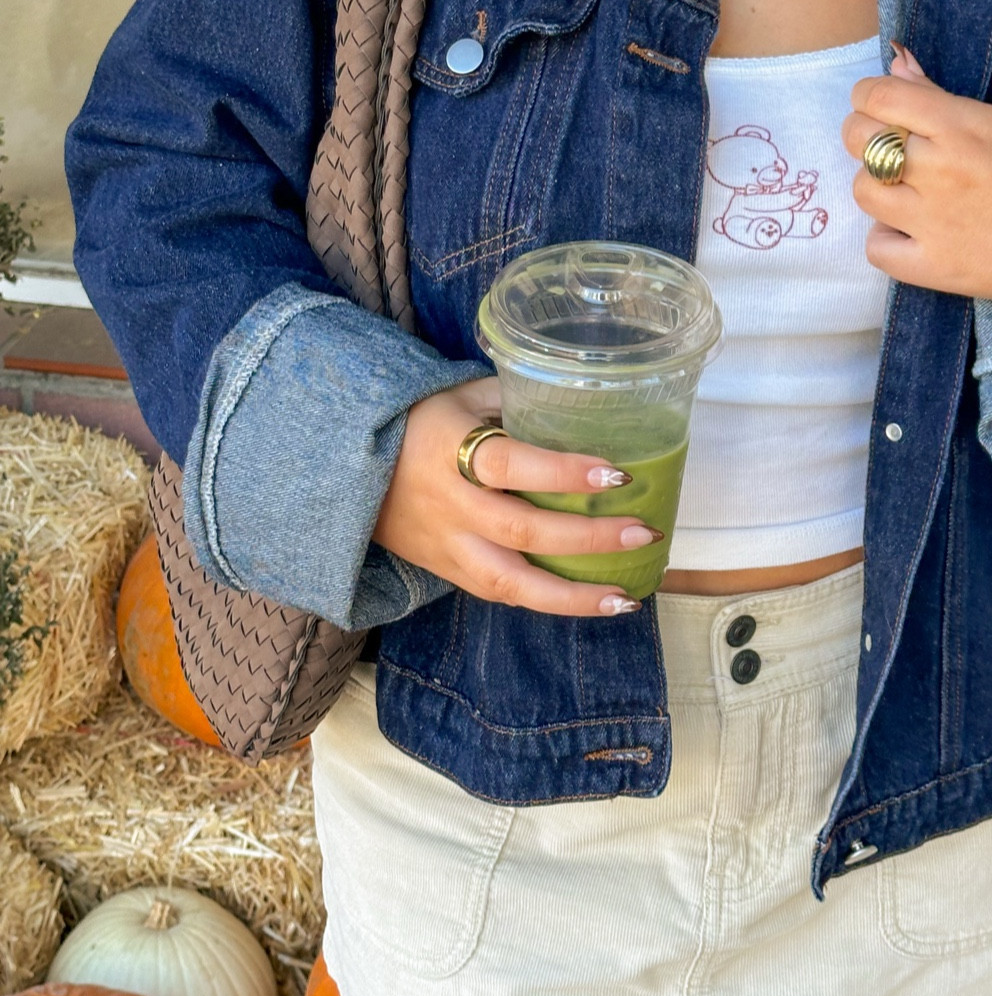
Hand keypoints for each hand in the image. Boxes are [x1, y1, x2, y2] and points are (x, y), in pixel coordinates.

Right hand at [373, 377, 657, 616]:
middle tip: (643, 531)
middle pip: (522, 534)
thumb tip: (579, 398)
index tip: (617, 474)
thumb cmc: (415, 420)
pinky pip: (499, 594)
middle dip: (588, 538)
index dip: (565, 474)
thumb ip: (514, 399)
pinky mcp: (445, 571)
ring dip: (572, 597)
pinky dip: (546, 602)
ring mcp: (446, 545)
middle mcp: (449, 505)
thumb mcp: (460, 393)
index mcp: (450, 450)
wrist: (344, 465)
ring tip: (625, 600)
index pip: (512, 466)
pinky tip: (589, 602)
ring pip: (510, 584)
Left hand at [841, 45, 991, 314]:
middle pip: (860, 138)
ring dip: (875, 183)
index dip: (867, 95)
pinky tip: (908, 229)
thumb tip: (896, 64)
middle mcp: (940, 172)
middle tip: (886, 142)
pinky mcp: (933, 267)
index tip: (874, 102)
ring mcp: (933, 223)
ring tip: (904, 188)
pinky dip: (885, 237)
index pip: (880, 96)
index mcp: (961, 127)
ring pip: (862, 189)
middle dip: (863, 132)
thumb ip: (940, 94)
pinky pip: (875, 247)